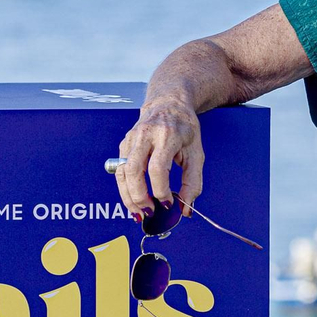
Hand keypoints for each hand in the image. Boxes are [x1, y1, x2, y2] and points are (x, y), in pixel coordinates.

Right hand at [112, 96, 204, 222]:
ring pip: (121, 172)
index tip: (169, 204)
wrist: (169, 103)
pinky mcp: (124, 144)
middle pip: (133, 170)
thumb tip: (185, 209)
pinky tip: (133, 200)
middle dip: (139, 196)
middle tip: (149, 212)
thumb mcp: (196, 153)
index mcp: (167, 135)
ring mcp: (131, 139)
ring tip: (138, 212)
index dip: (161, 190)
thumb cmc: (184, 128)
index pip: (157, 168)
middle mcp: (145, 135)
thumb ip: (193, 182)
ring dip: (127, 196)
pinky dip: (125, 188)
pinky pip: (119, 170)